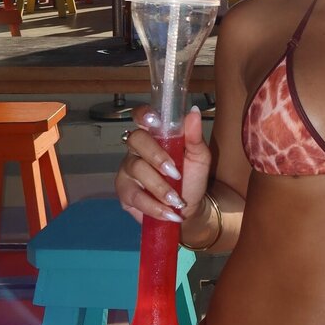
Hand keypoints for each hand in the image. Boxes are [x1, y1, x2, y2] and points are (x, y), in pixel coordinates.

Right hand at [115, 105, 211, 224]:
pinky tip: (168, 212)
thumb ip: (194, 136)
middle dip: (156, 156)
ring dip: (159, 186)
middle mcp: (137, 149)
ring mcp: (128, 170)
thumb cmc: (192, 178)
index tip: (155, 121)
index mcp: (155, 135)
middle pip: (136, 140)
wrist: (189, 209)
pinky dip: (154, 205)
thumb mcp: (199, 157)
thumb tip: (193, 112)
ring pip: (136, 169)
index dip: (143, 115)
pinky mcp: (124, 192)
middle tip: (175, 173)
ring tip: (176, 200)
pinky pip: (134, 195)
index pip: (141, 116)